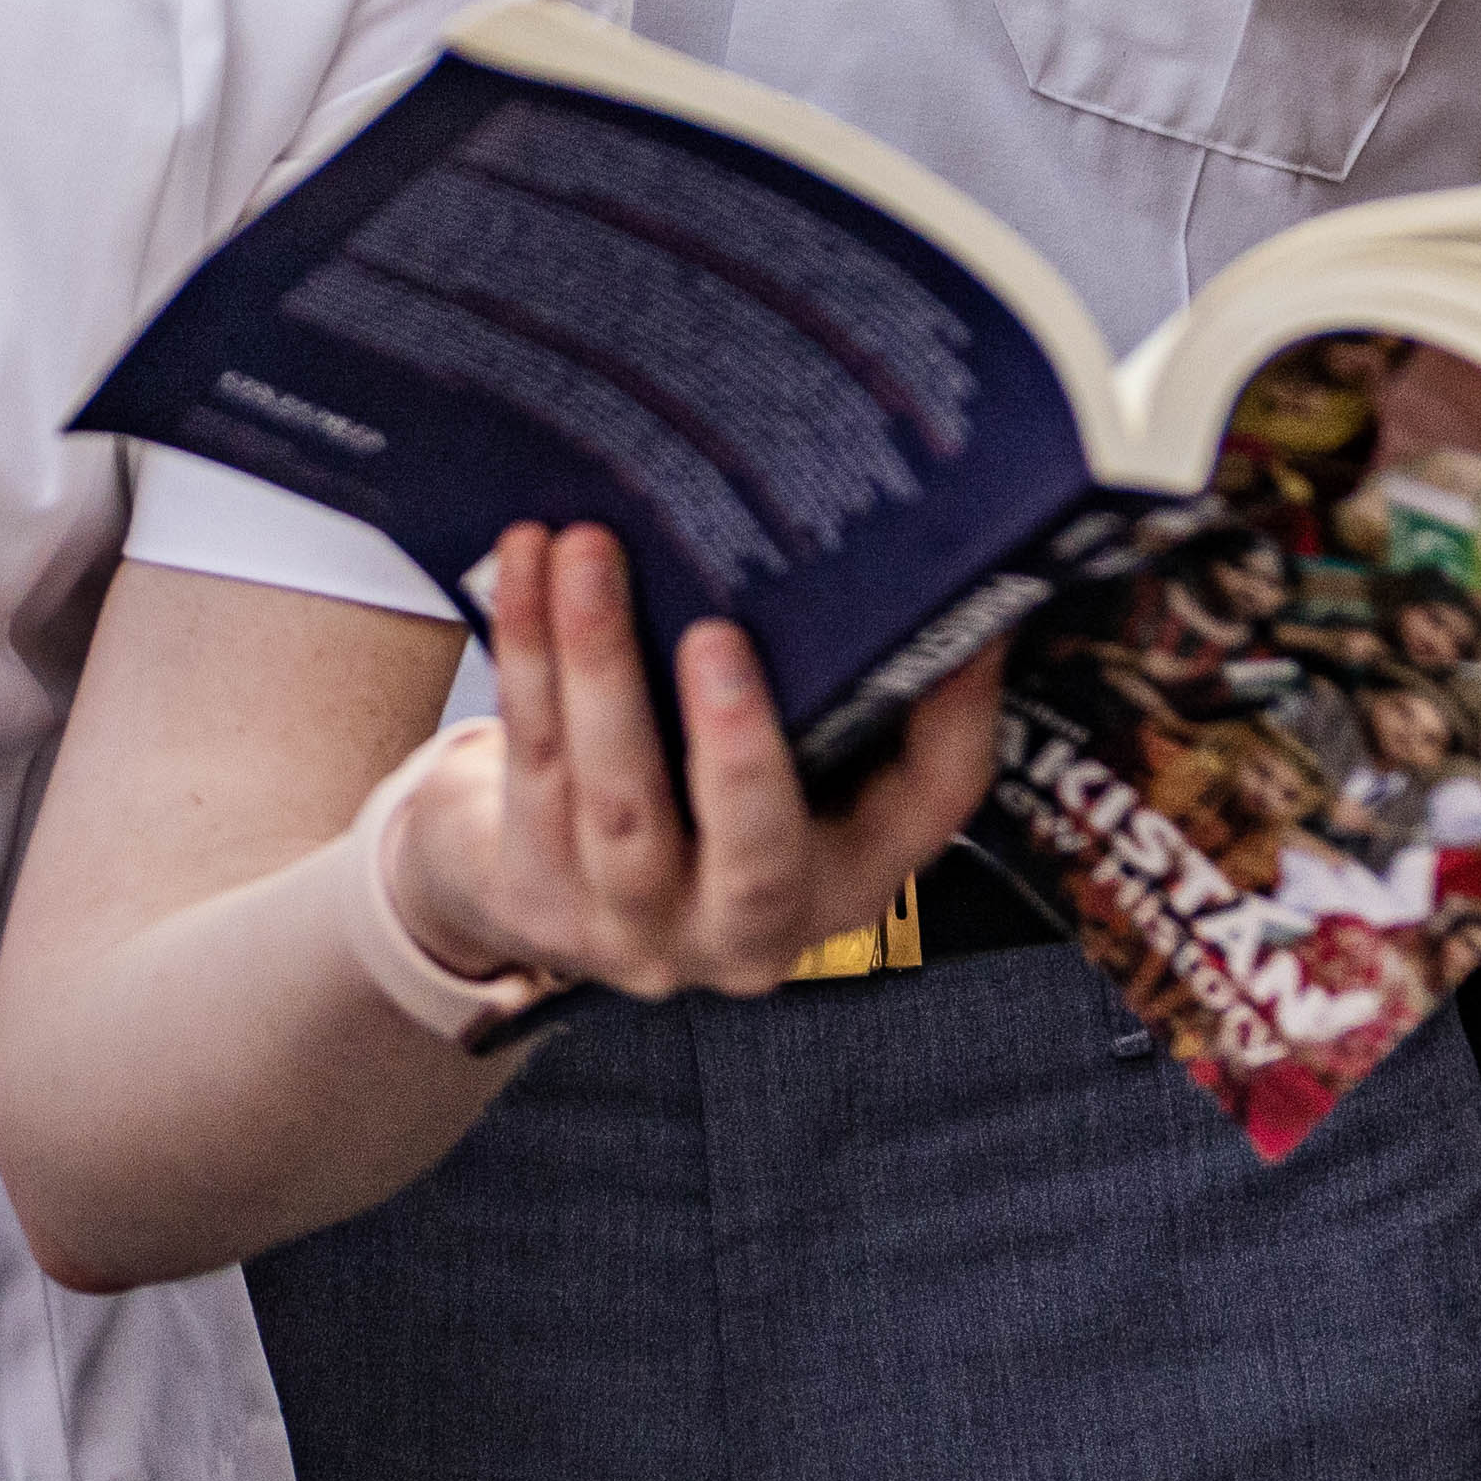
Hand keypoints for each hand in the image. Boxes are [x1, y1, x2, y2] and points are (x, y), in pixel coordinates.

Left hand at [401, 524, 1005, 1000]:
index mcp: (840, 879)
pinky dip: (527, 650)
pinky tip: (526, 563)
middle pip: (754, 856)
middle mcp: (747, 929)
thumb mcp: (787, 754)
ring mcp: (634, 925)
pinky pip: (534, 755)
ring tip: (593, 550)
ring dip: (600, 662)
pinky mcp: (537, 893)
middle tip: (719, 636)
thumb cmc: (691, 786)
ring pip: (617, 799)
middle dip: (739, 751)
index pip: (929, 807)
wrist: (544, 881)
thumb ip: (843, 680)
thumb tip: (932, 558)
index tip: (954, 626)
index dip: (953, 717)